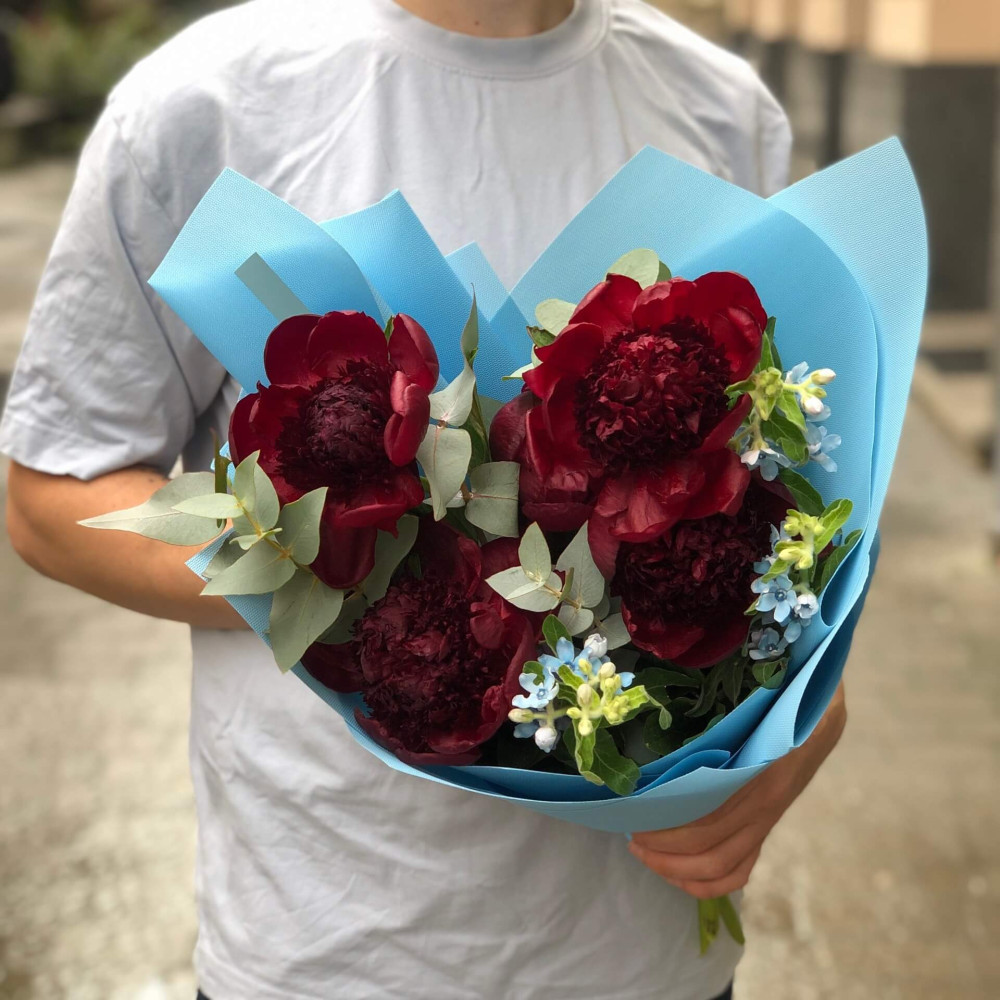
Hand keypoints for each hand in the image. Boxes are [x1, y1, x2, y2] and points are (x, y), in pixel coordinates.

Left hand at [628, 682, 846, 898]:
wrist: (821, 704)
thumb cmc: (780, 690)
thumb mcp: (755, 692)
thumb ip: (723, 705)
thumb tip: (675, 691)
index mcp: (759, 770)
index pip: (708, 818)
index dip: (667, 827)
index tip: (633, 815)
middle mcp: (765, 802)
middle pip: (709, 848)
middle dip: (663, 850)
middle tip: (631, 836)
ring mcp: (768, 818)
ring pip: (722, 867)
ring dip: (677, 869)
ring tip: (645, 851)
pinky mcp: (767, 825)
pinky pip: (740, 870)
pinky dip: (707, 883)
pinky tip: (677, 870)